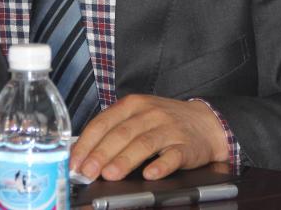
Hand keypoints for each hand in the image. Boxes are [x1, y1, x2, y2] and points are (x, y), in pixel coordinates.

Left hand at [69, 95, 228, 180]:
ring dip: (125, 160)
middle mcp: (150, 113)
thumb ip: (112, 130)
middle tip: (87, 172)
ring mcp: (169, 129)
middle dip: (101, 154)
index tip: (75, 161)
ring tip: (110, 175)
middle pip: (121, 133)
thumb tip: (81, 153)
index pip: (104, 122)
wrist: (206, 123)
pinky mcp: (186, 146)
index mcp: (133, 105)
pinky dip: (160, 166)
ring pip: (143, 144)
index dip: (87, 143)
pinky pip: (172, 156)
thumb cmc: (164, 121)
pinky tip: (149, 175)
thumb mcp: (138, 117)